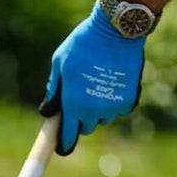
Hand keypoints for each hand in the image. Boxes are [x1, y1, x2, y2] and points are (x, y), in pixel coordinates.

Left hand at [40, 4, 144, 156]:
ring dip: (99, 109)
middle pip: (87, 128)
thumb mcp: (60, 62)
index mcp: (73, 104)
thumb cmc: (82, 43)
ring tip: (98, 83)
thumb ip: (53, 89)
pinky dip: (116, 100)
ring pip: (103, 118)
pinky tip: (113, 81)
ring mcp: (113, 107)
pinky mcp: (129, 100)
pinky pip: (119, 109)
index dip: (64, 143)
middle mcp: (93, 111)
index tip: (62, 146)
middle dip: (82, 118)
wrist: (116, 29)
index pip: (68, 137)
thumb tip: (47, 112)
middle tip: (81, 99)